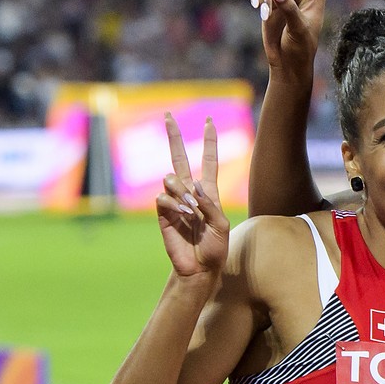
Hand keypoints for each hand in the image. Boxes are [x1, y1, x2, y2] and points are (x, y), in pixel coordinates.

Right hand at [157, 115, 228, 279]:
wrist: (199, 267)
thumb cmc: (215, 248)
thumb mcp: (222, 225)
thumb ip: (210, 205)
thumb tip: (193, 186)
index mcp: (209, 194)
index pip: (208, 162)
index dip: (209, 143)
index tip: (209, 122)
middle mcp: (190, 193)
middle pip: (180, 159)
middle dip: (174, 137)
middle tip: (168, 116)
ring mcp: (174, 201)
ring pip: (171, 179)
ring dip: (182, 192)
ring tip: (191, 211)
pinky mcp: (162, 213)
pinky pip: (163, 198)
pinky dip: (174, 205)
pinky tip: (182, 216)